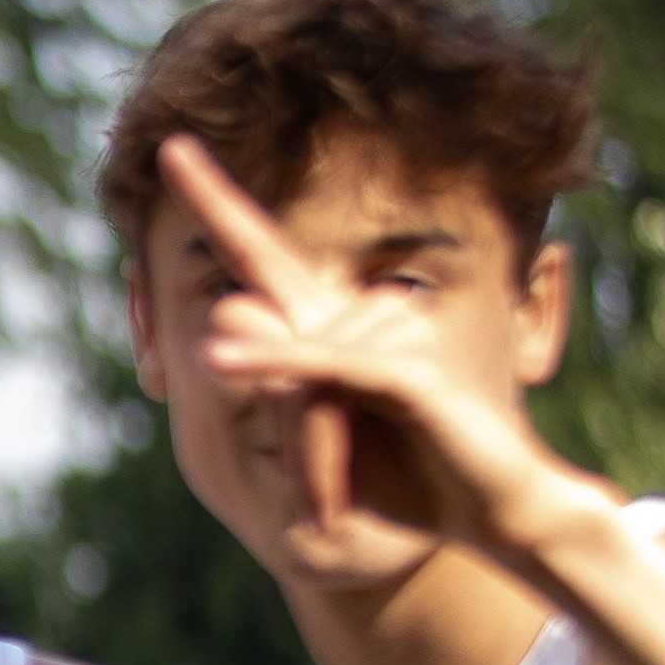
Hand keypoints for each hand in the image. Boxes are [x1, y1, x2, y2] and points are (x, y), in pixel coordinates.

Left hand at [159, 138, 598, 572]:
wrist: (494, 516)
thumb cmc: (408, 480)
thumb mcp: (316, 438)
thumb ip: (273, 379)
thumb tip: (227, 307)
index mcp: (330, 325)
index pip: (261, 253)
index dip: (217, 201)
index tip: (170, 148)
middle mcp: (359, 314)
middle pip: (259, 305)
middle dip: (241, 364)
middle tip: (284, 423)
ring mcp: (387, 335)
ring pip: (288, 351)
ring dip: (285, 426)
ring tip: (322, 495)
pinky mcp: (407, 372)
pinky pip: (324, 366)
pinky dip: (275, 364)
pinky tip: (217, 359)